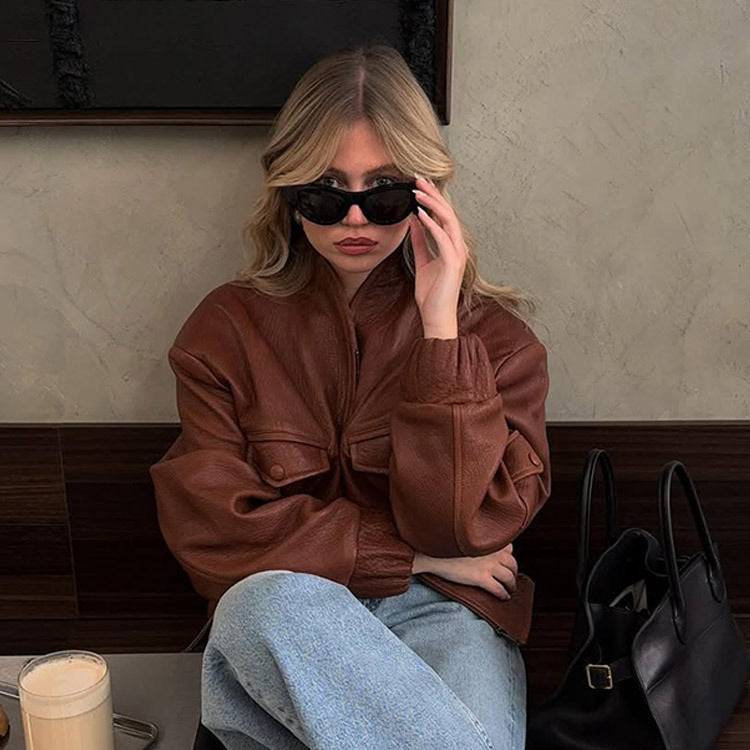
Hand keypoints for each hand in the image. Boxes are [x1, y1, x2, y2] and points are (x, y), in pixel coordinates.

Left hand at [409, 176, 468, 337]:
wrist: (436, 317)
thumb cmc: (431, 294)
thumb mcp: (423, 262)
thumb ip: (420, 242)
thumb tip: (414, 222)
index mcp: (452, 246)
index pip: (444, 216)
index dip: (433, 199)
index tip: (419, 184)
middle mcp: (458, 247)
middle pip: (448, 213)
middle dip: (433, 194)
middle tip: (418, 178)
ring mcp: (458, 254)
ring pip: (448, 221)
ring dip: (432, 204)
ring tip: (418, 192)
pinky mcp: (453, 263)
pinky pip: (443, 238)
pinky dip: (432, 225)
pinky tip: (420, 214)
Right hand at [413, 543, 517, 599]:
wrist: (434, 554)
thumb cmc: (446, 545)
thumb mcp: (467, 537)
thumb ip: (479, 540)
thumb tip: (484, 546)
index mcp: (489, 540)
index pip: (509, 549)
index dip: (508, 557)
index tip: (505, 562)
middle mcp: (493, 551)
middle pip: (512, 564)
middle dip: (513, 573)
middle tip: (510, 579)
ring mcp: (488, 565)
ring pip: (509, 578)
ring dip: (511, 585)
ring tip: (509, 590)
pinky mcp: (482, 578)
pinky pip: (499, 589)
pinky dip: (503, 594)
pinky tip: (503, 597)